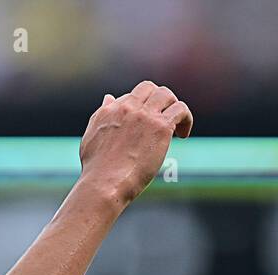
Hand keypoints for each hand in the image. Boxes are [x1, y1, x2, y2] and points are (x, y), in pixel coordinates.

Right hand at [79, 80, 192, 205]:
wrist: (104, 182)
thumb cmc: (96, 168)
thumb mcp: (92, 136)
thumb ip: (102, 114)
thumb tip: (109, 97)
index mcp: (110, 109)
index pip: (130, 96)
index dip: (140, 108)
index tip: (144, 124)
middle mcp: (128, 107)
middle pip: (149, 88)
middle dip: (157, 101)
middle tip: (163, 118)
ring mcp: (145, 116)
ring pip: (166, 95)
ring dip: (172, 107)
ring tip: (176, 126)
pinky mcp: (161, 127)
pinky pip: (180, 110)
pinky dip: (185, 119)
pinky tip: (182, 134)